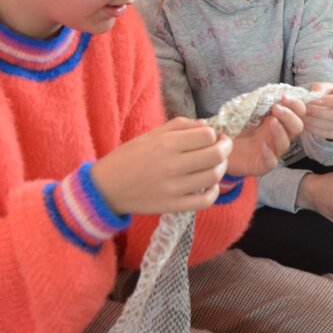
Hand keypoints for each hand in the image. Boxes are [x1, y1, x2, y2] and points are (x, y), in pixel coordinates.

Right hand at [89, 117, 230, 214]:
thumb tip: (207, 126)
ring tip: (216, 164)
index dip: (215, 134)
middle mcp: (172, 165)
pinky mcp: (173, 207)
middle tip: (222, 147)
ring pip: (214, 176)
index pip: (207, 135)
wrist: (106, 188)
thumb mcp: (150, 134)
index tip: (213, 135)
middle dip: (226, 148)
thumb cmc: (128, 157)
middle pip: (215, 155)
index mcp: (165, 144)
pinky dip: (214, 191)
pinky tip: (209, 184)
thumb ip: (180, 126)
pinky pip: (205, 201)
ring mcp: (174, 188)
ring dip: (221, 167)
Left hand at [226, 98, 305, 177]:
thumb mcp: (244, 111)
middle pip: (297, 127)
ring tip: (271, 121)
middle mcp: (277, 135)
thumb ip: (256, 103)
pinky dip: (269, 154)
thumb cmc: (233, 129)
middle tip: (277, 108)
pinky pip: (272, 162)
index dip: (296, 104)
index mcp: (276, 120)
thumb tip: (265, 92)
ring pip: (286, 144)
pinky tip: (262, 146)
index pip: (297, 112)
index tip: (284, 97)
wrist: (219, 148)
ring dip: (280, 131)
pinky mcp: (263, 164)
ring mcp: (272, 150)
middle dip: (290, 116)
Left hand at [302, 82, 332, 140]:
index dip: (330, 101)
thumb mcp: (327, 87)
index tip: (315, 101)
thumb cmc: (332, 93)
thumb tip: (311, 98)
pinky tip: (307, 125)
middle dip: (320, 113)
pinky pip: (332, 135)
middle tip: (305, 110)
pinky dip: (318, 131)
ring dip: (316, 123)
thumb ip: (319, 90)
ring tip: (304, 118)